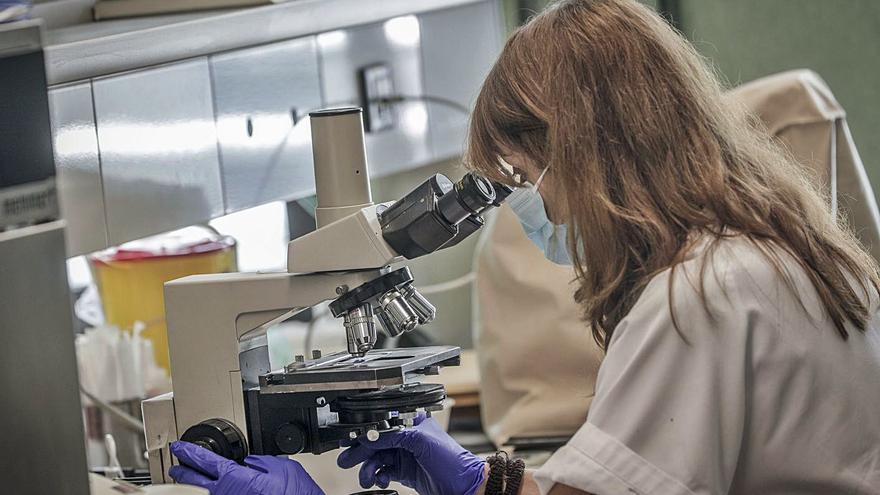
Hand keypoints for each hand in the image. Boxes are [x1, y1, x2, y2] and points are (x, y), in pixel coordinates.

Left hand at [169, 441, 323, 494]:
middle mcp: (227, 494)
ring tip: (186, 482)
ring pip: (203, 494)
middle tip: (175, 465)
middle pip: (196, 481)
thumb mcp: (279, 467)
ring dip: (193, 487)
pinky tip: (209, 493)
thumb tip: (251, 463)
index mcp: (235, 478)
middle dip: (184, 471)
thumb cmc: (294, 494)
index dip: (190, 452)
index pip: (205, 461)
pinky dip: (210, 494)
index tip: (180, 447)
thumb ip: (260, 462)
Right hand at [337, 416, 485, 494]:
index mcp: (412, 423)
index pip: (383, 424)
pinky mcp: (405, 472)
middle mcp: (407, 437)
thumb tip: (370, 436)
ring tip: (366, 478)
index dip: (366, 432)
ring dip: (368, 468)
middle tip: (346, 460)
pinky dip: (378, 476)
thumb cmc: (452, 459)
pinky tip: (379, 480)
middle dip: (360, 452)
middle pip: (376, 442)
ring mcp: (406, 455)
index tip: (351, 440)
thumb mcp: (421, 441)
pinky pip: (384, 472)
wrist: (464, 485)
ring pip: (377, 459)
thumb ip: (394, 437)